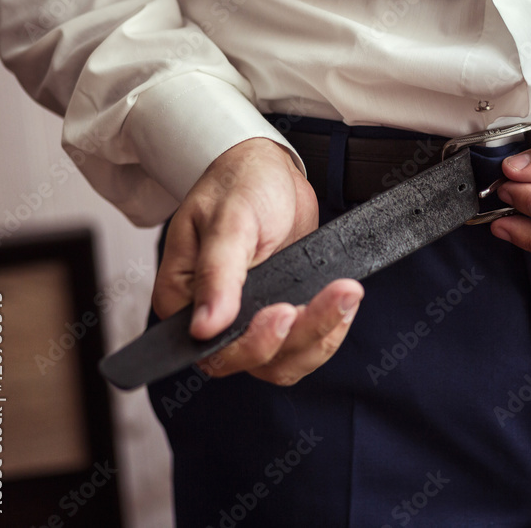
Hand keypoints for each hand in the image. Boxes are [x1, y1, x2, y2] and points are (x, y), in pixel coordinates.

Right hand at [151, 137, 363, 385]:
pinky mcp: (280, 314)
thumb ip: (217, 273)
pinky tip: (344, 302)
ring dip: (323, 334)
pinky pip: (305, 344)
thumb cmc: (239, 184)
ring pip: (286, 360)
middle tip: (336, 294)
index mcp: (183, 299)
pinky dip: (330, 329)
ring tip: (347, 294)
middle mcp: (214, 318)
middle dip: (302, 333)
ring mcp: (249, 320)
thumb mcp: (229, 221)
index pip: (214, 350)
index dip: (252, 343)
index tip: (282, 312)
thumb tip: (205, 326)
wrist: (269, 170)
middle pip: (257, 359)